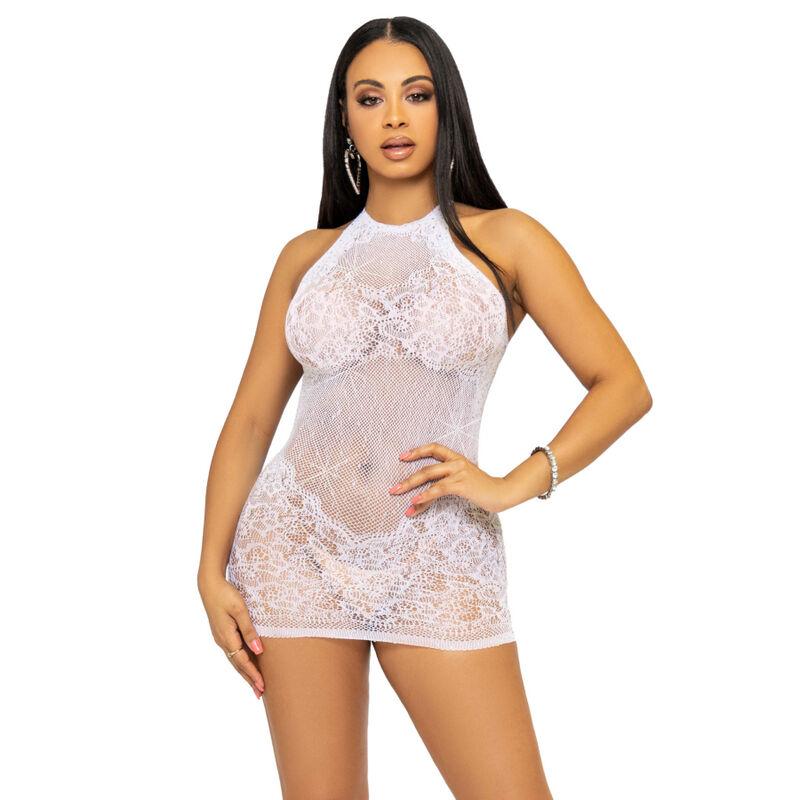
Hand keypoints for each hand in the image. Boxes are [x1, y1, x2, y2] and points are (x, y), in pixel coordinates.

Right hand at [198, 574, 264, 699]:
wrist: (209, 585)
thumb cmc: (226, 595)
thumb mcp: (240, 610)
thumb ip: (249, 630)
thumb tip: (259, 650)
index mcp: (227, 637)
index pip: (243, 661)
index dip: (253, 675)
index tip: (262, 687)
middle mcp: (222, 641)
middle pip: (238, 665)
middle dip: (249, 679)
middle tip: (260, 694)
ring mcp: (221, 638)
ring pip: (235, 659)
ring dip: (245, 672)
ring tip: (255, 684)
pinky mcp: (222, 633)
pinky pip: (233, 651)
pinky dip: (241, 661)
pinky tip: (246, 663)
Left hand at [389, 442, 509, 514]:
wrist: (502, 493)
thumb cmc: (482, 489)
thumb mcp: (465, 478)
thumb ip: (449, 478)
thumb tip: (428, 488)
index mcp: (456, 458)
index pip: (434, 448)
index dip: (418, 451)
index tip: (403, 456)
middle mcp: (456, 462)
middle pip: (426, 467)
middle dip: (407, 478)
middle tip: (393, 488)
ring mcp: (459, 472)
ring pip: (429, 476)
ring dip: (411, 486)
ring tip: (399, 496)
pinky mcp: (461, 484)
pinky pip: (438, 489)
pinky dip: (425, 496)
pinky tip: (415, 502)